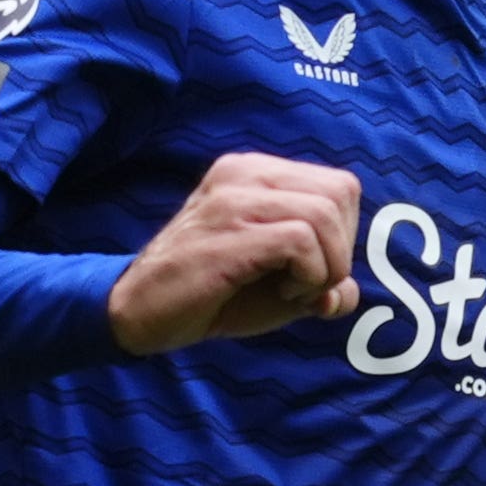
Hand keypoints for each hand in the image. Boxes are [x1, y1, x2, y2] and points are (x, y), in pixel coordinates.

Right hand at [109, 152, 363, 353]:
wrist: (139, 312)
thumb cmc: (210, 295)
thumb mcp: (276, 288)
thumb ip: (319, 283)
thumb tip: (346, 294)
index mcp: (255, 172)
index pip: (338, 185)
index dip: (344, 235)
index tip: (315, 271)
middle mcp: (245, 173)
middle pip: (340, 192)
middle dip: (342, 249)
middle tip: (310, 283)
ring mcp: (234, 197)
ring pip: (324, 214)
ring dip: (327, 267)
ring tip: (294, 291)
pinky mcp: (228, 230)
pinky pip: (301, 240)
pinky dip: (309, 276)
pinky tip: (282, 295)